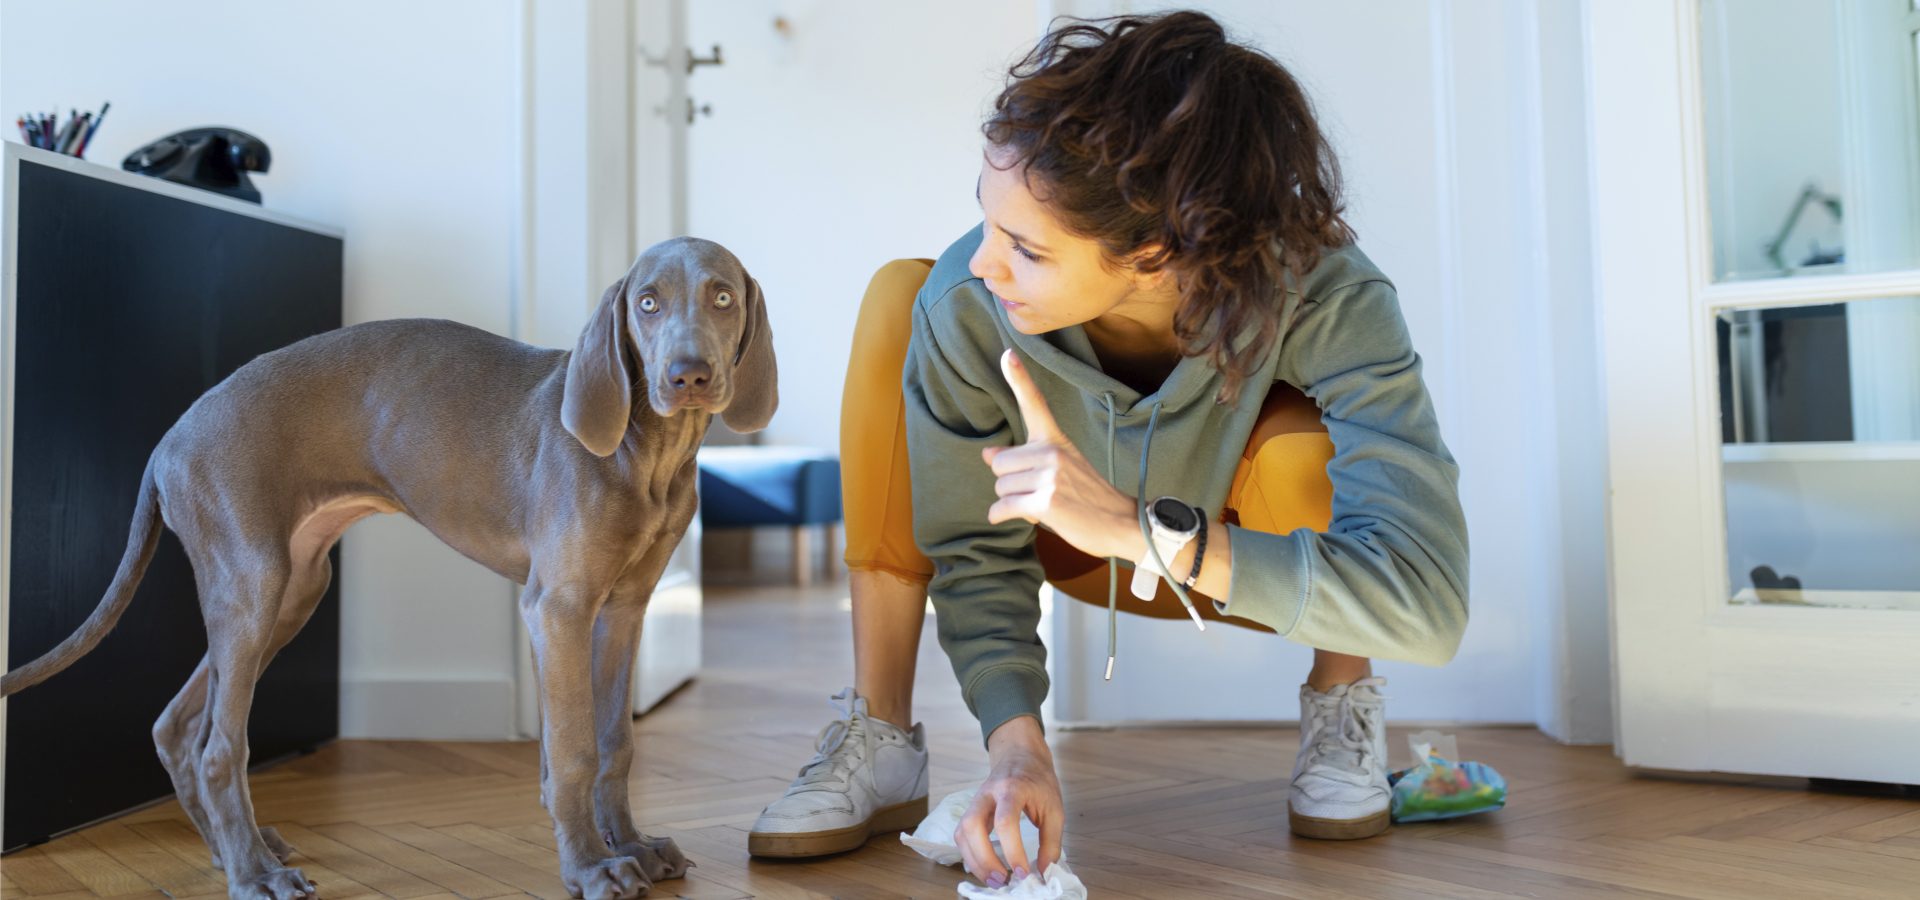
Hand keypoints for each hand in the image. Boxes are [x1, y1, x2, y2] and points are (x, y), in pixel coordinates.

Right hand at [955, 715, 1062, 886]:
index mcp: (1012, 789)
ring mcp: (975, 801)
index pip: (1005, 821)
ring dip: (974, 861)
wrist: (1020, 755)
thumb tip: (1044, 870)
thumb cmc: (1038, 781)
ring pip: (961, 833)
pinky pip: (961, 836)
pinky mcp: (970, 811)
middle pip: (972, 826)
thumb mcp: (1055, 808)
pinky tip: (986, 868)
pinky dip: (970, 856)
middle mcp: (987, 794)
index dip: (1013, 851)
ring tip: (994, 880)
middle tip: (1003, 880)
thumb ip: (1051, 841)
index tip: (1024, 873)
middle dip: (984, 859)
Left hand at [984, 349, 1142, 562]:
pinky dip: (1003, 517)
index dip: (1018, 378)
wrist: (1123, 523)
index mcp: (1055, 440)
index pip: (1034, 404)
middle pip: (998, 463)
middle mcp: (1052, 452)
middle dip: (1009, 483)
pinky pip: (1004, 507)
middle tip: (1035, 492)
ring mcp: (1050, 476)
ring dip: (1013, 502)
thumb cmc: (1088, 497)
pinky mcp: (1046, 502)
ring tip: (1041, 505)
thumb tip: (987, 453)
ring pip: (1000, 487)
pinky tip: (1022, 518)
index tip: (1007, 353)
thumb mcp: (1060, 469)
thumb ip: (1023, 460)